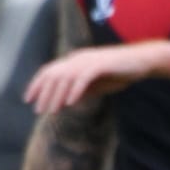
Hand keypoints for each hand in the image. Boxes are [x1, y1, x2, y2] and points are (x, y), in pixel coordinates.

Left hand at [23, 44, 158, 113]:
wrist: (141, 61)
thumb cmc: (119, 72)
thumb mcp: (96, 84)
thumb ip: (80, 90)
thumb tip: (64, 101)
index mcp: (74, 61)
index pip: (49, 71)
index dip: (36, 85)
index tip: (28, 100)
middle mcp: (78, 58)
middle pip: (53, 75)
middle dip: (43, 94)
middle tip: (38, 111)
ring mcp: (89, 60)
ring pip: (66, 77)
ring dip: (57, 95)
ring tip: (52, 110)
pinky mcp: (101, 65)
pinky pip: (84, 78)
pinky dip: (76, 90)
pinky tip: (71, 103)